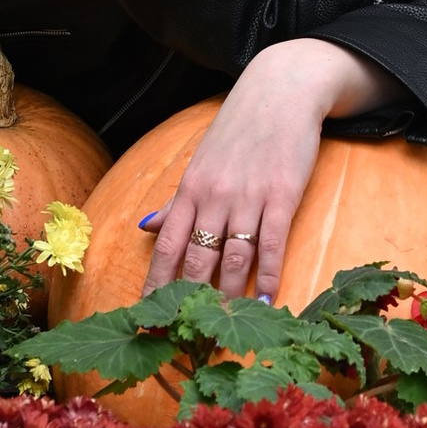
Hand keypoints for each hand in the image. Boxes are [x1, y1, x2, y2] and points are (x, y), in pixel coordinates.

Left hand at [141, 38, 393, 303]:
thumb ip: (176, 201)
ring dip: (226, 297)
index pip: (166, 246)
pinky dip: (268, 276)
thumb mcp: (201, 164)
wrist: (280, 93)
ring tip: (223, 327)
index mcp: (190, 190)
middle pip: (196, 260)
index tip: (150, 316)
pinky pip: (270, 244)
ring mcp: (247, 198)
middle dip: (190, 301)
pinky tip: (267, 300)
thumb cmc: (238, 131)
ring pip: (231, 259)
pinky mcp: (281, 196)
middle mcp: (213, 197)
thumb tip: (145, 227)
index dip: (157, 283)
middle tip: (187, 335)